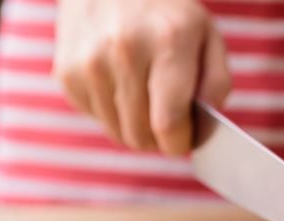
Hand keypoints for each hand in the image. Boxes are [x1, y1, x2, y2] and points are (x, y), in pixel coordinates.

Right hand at [54, 0, 230, 153]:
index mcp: (168, 42)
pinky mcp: (67, 73)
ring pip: (118, 133)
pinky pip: (97, 119)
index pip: (168, 124)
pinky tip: (122, 86)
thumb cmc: (168, 14)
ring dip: (137, 128)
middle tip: (169, 123)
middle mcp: (124, 51)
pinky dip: (113, 114)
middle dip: (160, 140)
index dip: (180, 143)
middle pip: (141, 135)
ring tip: (147, 101)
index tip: (186, 140)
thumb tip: (203, 131)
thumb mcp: (208, 37)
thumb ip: (216, 85)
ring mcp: (89, 63)